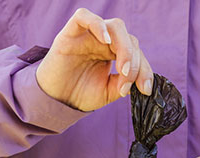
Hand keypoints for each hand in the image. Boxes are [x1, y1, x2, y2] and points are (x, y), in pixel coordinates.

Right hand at [36, 8, 153, 111]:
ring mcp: (88, 35)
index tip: (145, 89)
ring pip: (114, 26)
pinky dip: (97, 24)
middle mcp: (104, 41)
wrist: (54, 100)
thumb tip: (141, 80)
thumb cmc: (80, 93)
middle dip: (135, 60)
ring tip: (122, 68)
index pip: (137, 53)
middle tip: (128, 79)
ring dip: (124, 46)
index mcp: (114, 53)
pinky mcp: (70, 33)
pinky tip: (106, 41)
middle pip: (129, 38)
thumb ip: (125, 83)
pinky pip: (84, 16)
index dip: (144, 70)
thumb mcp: (108, 91)